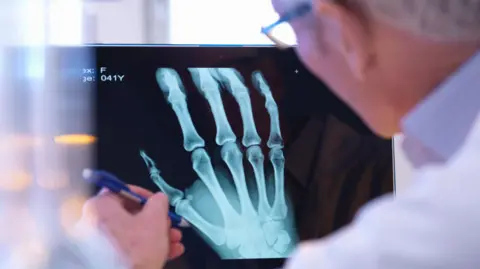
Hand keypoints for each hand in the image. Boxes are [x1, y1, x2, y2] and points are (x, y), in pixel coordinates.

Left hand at [82, 186, 183, 268]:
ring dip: (155, 236)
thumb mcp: (156, 219)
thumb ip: (159, 202)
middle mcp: (90, 223)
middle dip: (156, 221)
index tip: (159, 203)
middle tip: (169, 225)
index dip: (146, 196)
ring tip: (173, 242)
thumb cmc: (134, 252)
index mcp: (98, 207)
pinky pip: (124, 248)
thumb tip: (159, 199)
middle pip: (128, 215)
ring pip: (130, 234)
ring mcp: (93, 245)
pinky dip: (144, 249)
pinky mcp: (101, 261)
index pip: (122, 191)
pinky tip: (167, 252)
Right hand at [139, 68, 297, 258]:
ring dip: (235, 93)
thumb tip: (148, 159)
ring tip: (227, 71)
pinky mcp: (274, 165)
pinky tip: (261, 88)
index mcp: (204, 171)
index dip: (179, 101)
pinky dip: (268, 107)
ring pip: (244, 120)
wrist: (258, 244)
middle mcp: (228, 163)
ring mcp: (253, 162)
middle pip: (217, 118)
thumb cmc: (223, 227)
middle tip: (201, 69)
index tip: (172, 80)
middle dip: (208, 90)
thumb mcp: (187, 207)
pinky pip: (272, 131)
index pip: (188, 126)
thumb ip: (166, 183)